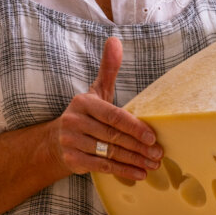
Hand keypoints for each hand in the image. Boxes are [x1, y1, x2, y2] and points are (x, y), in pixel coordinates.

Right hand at [50, 36, 161, 180]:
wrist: (55, 141)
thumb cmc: (85, 115)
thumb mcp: (96, 92)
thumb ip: (108, 69)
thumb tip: (115, 40)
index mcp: (84, 103)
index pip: (113, 116)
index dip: (134, 127)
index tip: (153, 137)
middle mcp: (74, 121)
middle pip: (114, 137)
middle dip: (139, 147)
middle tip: (159, 154)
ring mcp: (71, 142)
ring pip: (110, 153)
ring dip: (134, 161)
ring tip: (153, 164)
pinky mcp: (72, 160)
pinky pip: (102, 167)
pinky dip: (122, 171)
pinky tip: (139, 174)